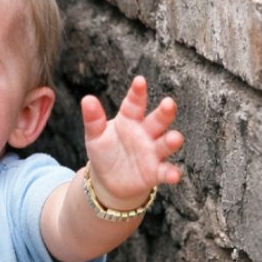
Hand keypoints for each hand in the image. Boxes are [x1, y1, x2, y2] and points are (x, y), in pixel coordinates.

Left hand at [80, 76, 183, 207]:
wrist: (108, 180)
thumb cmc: (104, 152)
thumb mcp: (95, 136)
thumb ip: (93, 119)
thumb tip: (87, 99)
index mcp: (130, 119)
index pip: (134, 103)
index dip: (137, 92)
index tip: (139, 81)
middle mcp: (146, 132)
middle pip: (158, 120)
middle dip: (165, 112)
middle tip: (169, 103)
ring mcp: (153, 151)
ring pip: (166, 143)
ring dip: (172, 140)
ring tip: (175, 138)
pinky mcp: (156, 171)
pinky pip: (166, 171)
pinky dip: (172, 173)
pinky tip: (174, 175)